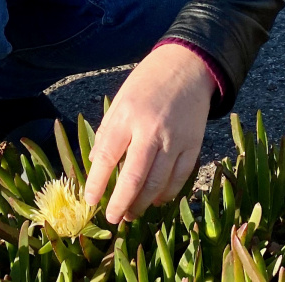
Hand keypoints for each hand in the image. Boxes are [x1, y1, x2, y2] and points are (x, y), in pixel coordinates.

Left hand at [83, 43, 215, 222]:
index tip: (90, 202)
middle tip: (113, 218)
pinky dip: (168, 193)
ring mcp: (175, 139)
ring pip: (158, 183)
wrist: (187, 66)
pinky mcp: (194, 144)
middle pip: (134, 177)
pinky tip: (157, 200)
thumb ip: (107, 132)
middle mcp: (151, 129)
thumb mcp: (120, 101)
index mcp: (127, 116)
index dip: (97, 184)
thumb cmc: (147, 83)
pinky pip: (181, 177)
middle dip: (121, 203)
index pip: (107, 157)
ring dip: (143, 204)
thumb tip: (95, 163)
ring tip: (132, 213)